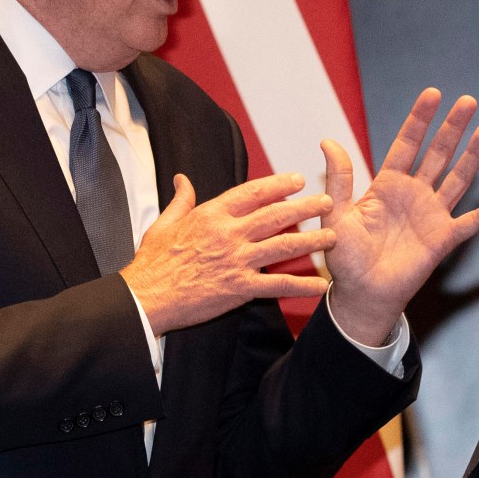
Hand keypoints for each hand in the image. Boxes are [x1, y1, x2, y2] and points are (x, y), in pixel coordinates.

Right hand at [121, 172, 332, 334]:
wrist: (146, 298)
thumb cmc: (152, 263)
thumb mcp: (163, 223)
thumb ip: (180, 200)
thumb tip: (182, 179)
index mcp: (211, 215)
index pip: (252, 193)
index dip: (278, 184)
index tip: (296, 179)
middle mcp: (229, 234)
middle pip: (276, 215)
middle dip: (305, 207)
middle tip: (326, 202)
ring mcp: (236, 261)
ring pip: (283, 246)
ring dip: (311, 241)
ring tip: (332, 236)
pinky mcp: (240, 289)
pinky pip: (277, 285)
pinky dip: (301, 285)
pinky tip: (319, 284)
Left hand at [322, 89, 478, 344]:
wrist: (360, 294)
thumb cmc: (345, 257)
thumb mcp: (336, 214)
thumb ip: (338, 179)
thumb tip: (328, 141)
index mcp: (387, 185)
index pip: (407, 144)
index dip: (419, 120)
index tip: (433, 95)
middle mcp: (413, 194)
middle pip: (437, 154)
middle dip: (451, 128)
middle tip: (467, 101)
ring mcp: (431, 214)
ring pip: (457, 178)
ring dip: (472, 155)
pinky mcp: (443, 238)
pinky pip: (472, 222)